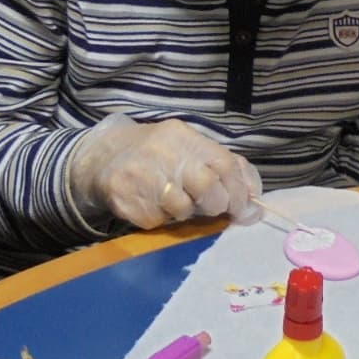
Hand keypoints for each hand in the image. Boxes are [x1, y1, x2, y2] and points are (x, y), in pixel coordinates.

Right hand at [68, 114, 262, 230]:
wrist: (103, 158)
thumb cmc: (159, 156)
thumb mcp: (189, 149)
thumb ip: (225, 169)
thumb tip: (256, 207)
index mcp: (184, 137)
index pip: (225, 163)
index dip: (239, 191)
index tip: (244, 209)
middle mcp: (163, 152)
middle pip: (207, 188)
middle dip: (216, 205)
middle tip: (212, 208)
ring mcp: (141, 176)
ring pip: (182, 209)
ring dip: (185, 213)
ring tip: (174, 202)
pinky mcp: (125, 200)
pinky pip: (157, 221)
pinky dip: (161, 219)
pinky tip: (151, 204)